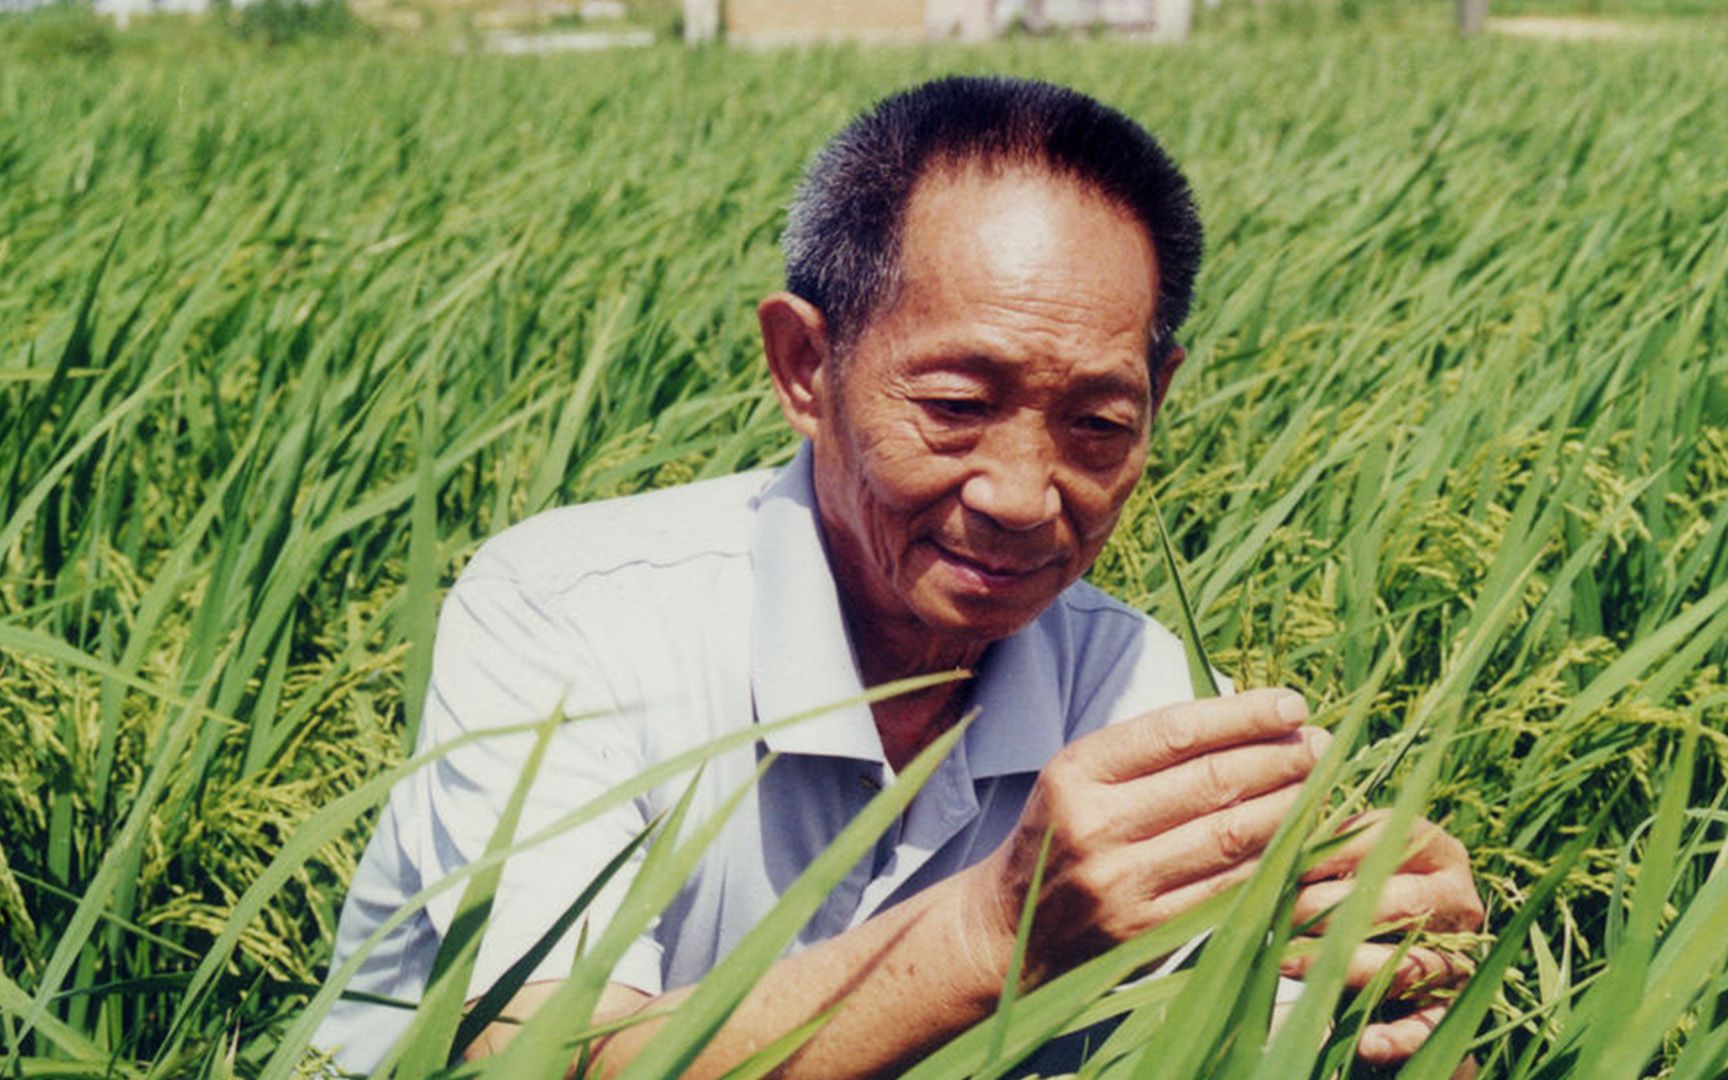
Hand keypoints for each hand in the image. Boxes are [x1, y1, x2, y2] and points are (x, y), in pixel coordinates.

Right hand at [970, 688, 1329, 984]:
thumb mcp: (1085, 775)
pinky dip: (1271, 860)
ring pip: (1230, 835)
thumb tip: (1251, 720)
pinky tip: (1297, 839)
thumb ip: (1153, 750)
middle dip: (1279, 759)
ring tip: (1319, 786)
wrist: (1015, 926)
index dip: (1244, 715)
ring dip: (1289, 806)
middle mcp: (1096, 824)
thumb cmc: (1067, 831)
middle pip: (1212, 781)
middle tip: (1321, 747)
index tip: (1293, 707)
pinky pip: (1227, 887)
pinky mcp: (1146, 930)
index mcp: (1078, 771)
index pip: (1176, 731)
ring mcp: (1121, 883)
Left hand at [1286, 810, 1484, 1065]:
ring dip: (1346, 965)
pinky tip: (1365, 1042)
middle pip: (1403, 902)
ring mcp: (1459, 955)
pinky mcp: (1448, 1007)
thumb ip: (1323, 843)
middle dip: (1334, 908)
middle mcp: (1457, 900)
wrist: (1373, 957)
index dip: (1338, 851)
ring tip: (1288, 961)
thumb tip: (1291, 834)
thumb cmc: (1346, 891)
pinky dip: (1398, 1036)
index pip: (1394, 839)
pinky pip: (1428, 1025)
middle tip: (1283, 913)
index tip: (1293, 863)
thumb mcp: (1340, 861)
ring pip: (1410, 963)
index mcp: (1435, 850)